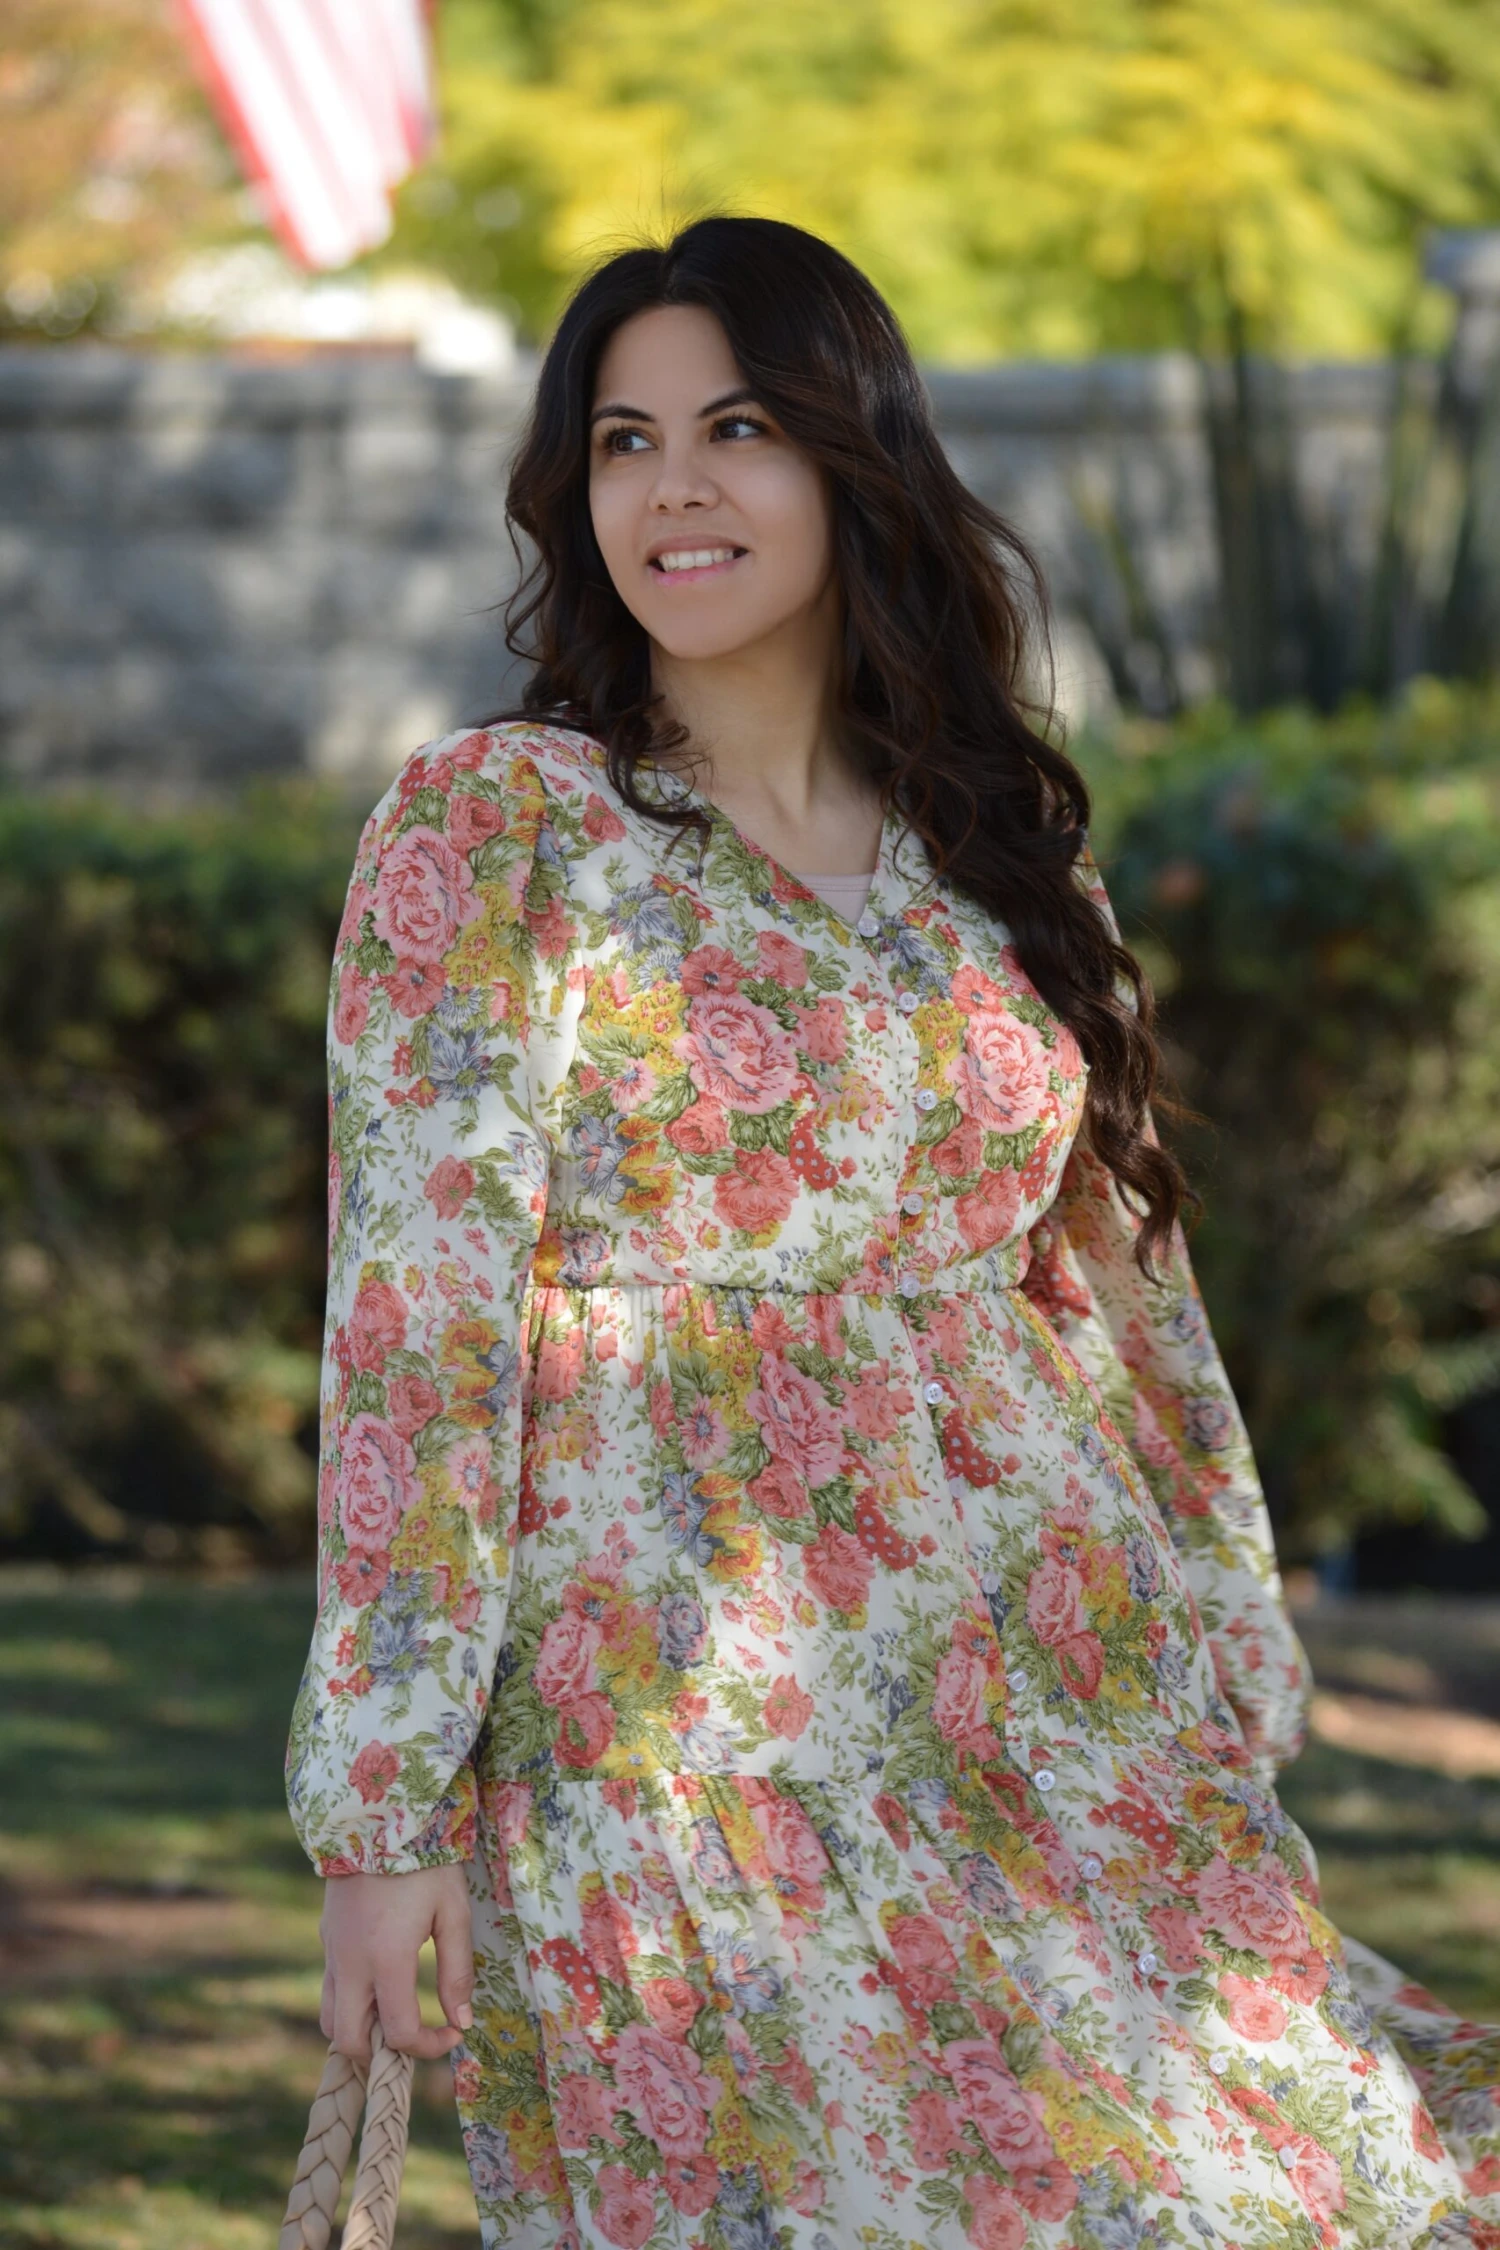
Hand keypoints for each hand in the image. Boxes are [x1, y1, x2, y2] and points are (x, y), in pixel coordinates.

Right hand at [320, 1863, 474, 2062]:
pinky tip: (380, 1982)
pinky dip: (350, 2003)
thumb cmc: (424, 1862)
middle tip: (416, 2035)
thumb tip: (462, 2022)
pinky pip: (330, 1987)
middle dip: (381, 2052)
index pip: (399, 2033)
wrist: (377, 1815)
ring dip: (360, 2030)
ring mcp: (331, 1951)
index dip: (428, 2047)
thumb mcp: (452, 1912)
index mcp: (386, 1960)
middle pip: (348, 2041)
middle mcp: (349, 1964)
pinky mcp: (326, 1937)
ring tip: (395, 2015)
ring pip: (330, 2018)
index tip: (452, 2034)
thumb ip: (457, 1971)